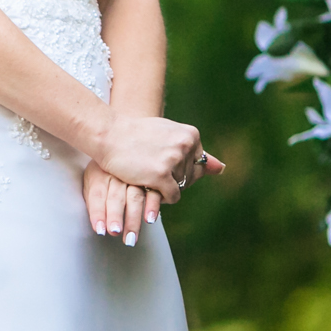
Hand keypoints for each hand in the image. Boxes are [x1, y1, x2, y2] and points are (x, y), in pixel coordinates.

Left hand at [82, 161, 157, 245]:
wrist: (120, 142)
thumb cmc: (103, 170)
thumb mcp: (92, 178)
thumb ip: (93, 199)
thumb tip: (98, 226)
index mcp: (99, 174)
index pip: (97, 195)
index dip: (97, 213)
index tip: (100, 230)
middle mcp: (117, 174)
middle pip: (115, 198)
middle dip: (115, 217)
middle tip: (115, 233)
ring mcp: (135, 175)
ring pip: (134, 197)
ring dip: (133, 218)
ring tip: (131, 236)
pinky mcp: (151, 177)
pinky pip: (154, 192)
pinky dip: (152, 206)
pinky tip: (150, 219)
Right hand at [89, 112, 219, 203]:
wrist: (108, 134)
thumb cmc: (135, 134)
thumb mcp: (168, 133)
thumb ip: (193, 150)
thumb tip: (222, 169)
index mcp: (191, 135)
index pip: (198, 164)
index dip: (180, 168)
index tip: (163, 162)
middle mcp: (185, 146)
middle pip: (190, 177)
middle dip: (173, 178)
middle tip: (152, 166)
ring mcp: (173, 161)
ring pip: (181, 187)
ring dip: (166, 186)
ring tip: (147, 172)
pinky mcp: (160, 175)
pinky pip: (173, 196)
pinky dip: (162, 197)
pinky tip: (148, 185)